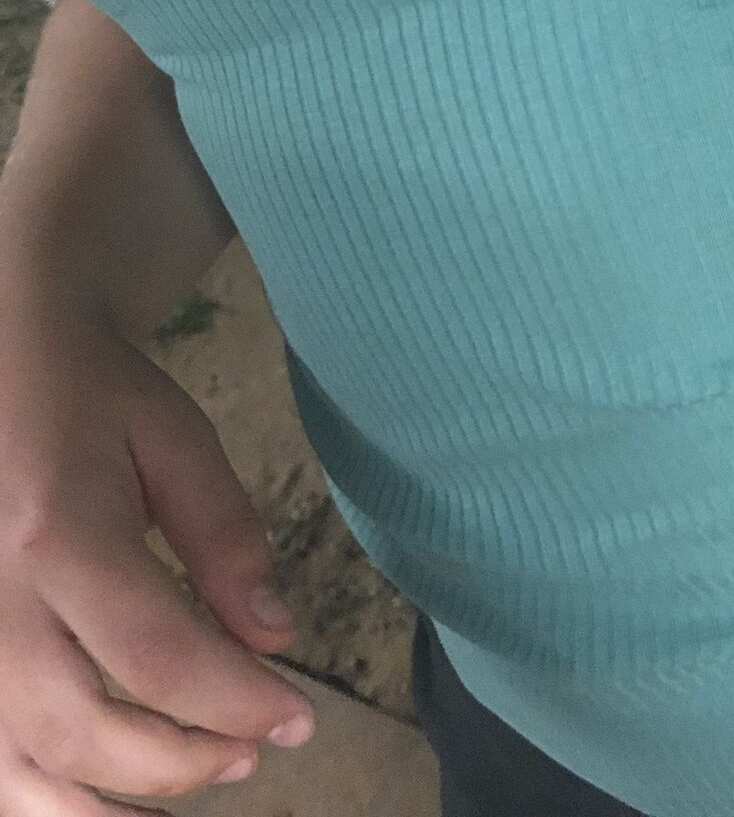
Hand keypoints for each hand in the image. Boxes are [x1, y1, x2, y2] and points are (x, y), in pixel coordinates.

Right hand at [0, 271, 314, 808]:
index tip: (301, 719)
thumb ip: (225, 538)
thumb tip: (275, 638)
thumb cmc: (94, 398)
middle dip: (187, 757)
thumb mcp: (176, 442)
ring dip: (116, 804)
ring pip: (29, 770)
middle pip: (91, 730)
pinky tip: (112, 806)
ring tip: (201, 783)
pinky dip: (46, 805)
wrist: (6, 364)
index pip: (160, 658)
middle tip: (258, 750)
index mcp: (60, 541)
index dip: (237, 703)